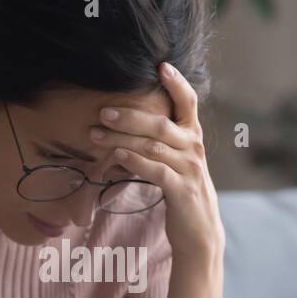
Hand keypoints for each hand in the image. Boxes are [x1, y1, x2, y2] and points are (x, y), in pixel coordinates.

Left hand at [89, 62, 224, 265]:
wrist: (200, 232)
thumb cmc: (182, 191)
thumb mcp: (177, 160)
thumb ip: (162, 140)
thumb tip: (128, 119)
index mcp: (193, 136)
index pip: (189, 102)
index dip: (177, 83)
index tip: (161, 65)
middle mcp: (194, 149)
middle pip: (161, 124)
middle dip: (130, 116)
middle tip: (103, 112)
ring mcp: (190, 170)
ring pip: (153, 147)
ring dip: (121, 139)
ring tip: (96, 135)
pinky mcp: (182, 191)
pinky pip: (156, 171)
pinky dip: (134, 162)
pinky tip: (117, 157)